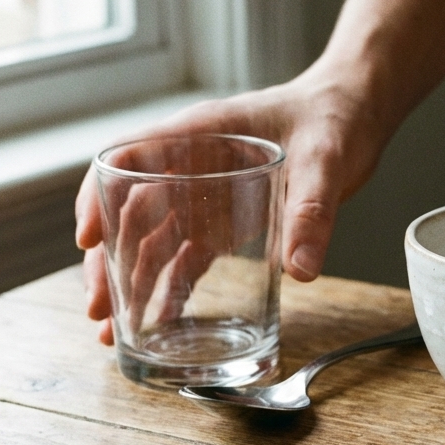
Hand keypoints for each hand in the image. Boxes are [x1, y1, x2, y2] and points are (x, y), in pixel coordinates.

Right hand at [76, 74, 385, 343]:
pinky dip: (171, 290)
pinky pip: (188, 258)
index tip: (88, 241)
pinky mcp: (226, 223)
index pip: (127, 160)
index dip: (98, 198)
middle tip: (99, 310)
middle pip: (130, 214)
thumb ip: (312, 211)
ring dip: (132, 284)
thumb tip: (300, 271)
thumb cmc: (333, 118)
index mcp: (198, 135)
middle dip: (108, 263)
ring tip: (116, 331)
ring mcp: (205, 197)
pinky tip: (161, 322)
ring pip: (152, 242)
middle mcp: (190, 166)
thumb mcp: (325, 160)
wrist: (356, 113)